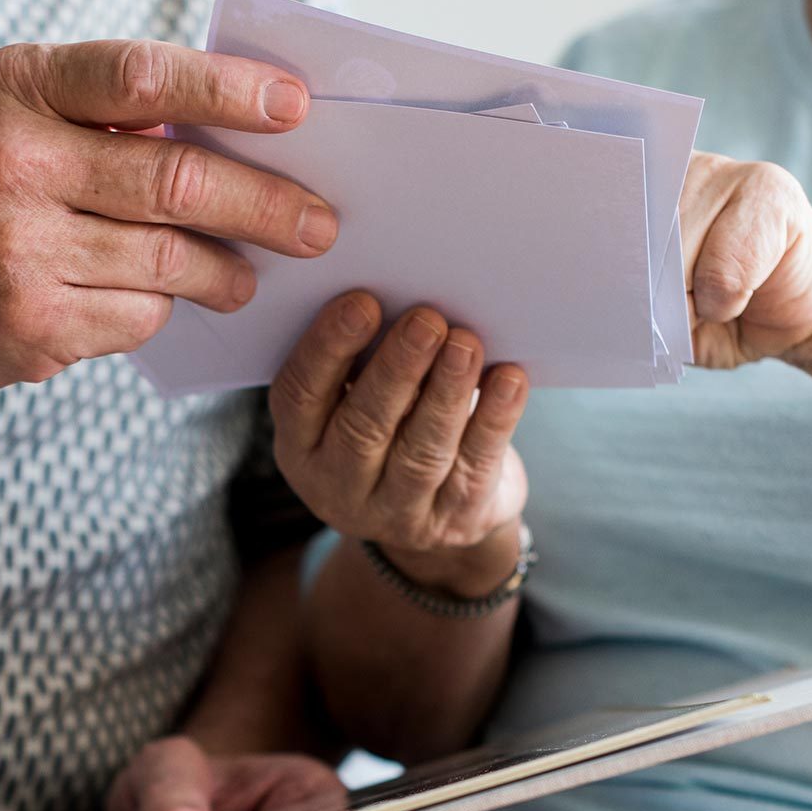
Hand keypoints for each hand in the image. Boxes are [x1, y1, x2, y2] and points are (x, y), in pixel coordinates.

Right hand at [0, 40, 338, 391]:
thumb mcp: (18, 118)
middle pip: (175, 182)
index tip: (295, 109)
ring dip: (223, 271)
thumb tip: (249, 139)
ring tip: (246, 276)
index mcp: (17, 90)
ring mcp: (17, 253)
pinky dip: (158, 309)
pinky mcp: (29, 326)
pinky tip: (153, 301)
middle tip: (319, 225)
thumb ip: (110, 117)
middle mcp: (10, 165)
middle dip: (265, 205)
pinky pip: (135, 318)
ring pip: (165, 262)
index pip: (141, 79)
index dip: (226, 92)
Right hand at [270, 293, 529, 595]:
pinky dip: (495, 419)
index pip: (300, 395)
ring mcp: (396, 512)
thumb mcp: (356, 400)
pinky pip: (475, 466)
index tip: (362, 302)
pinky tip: (511, 378)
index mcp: (301, 445)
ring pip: (420, 451)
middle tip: (426, 320)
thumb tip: (400, 290)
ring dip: (446, 393)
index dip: (328, 348)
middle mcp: (337, 485)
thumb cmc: (392, 427)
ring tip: (466, 343)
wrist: (438, 516)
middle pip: (362, 428)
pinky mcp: (454, 520)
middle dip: (397, 370)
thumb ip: (362, 360)